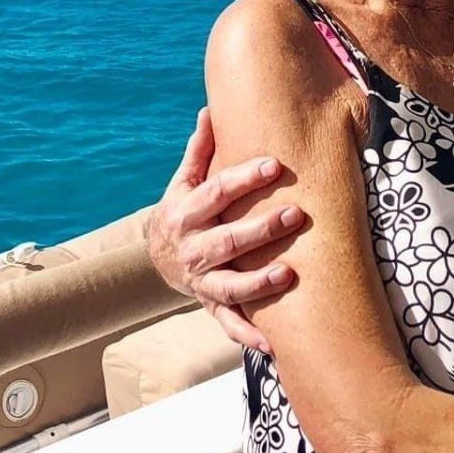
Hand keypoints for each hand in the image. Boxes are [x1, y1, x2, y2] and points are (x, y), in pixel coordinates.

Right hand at [145, 107, 305, 353]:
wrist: (158, 257)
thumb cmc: (183, 209)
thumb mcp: (184, 180)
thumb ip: (200, 149)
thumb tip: (211, 109)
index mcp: (185, 212)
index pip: (215, 192)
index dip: (244, 178)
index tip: (275, 164)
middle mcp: (190, 248)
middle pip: (225, 240)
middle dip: (260, 229)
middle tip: (295, 214)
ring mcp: (199, 281)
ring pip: (227, 285)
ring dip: (257, 284)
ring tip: (288, 275)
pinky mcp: (209, 305)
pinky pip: (228, 324)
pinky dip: (248, 334)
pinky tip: (274, 343)